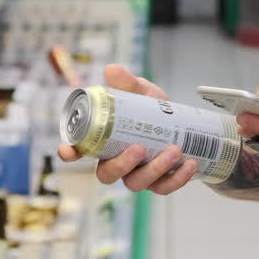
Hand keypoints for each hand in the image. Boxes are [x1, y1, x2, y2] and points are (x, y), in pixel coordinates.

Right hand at [56, 63, 198, 194]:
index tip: (69, 151)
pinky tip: (189, 163)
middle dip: (121, 165)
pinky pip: (164, 188)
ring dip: (155, 169)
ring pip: (136, 183)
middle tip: (139, 148)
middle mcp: (117, 161)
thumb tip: (112, 70)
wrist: (186, 124)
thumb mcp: (143, 92)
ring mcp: (137, 174)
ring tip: (175, 150)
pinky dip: (177, 178)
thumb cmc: (154, 110)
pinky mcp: (159, 182)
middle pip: (107, 174)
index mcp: (105, 140)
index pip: (80, 149)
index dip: (69, 152)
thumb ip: (128, 83)